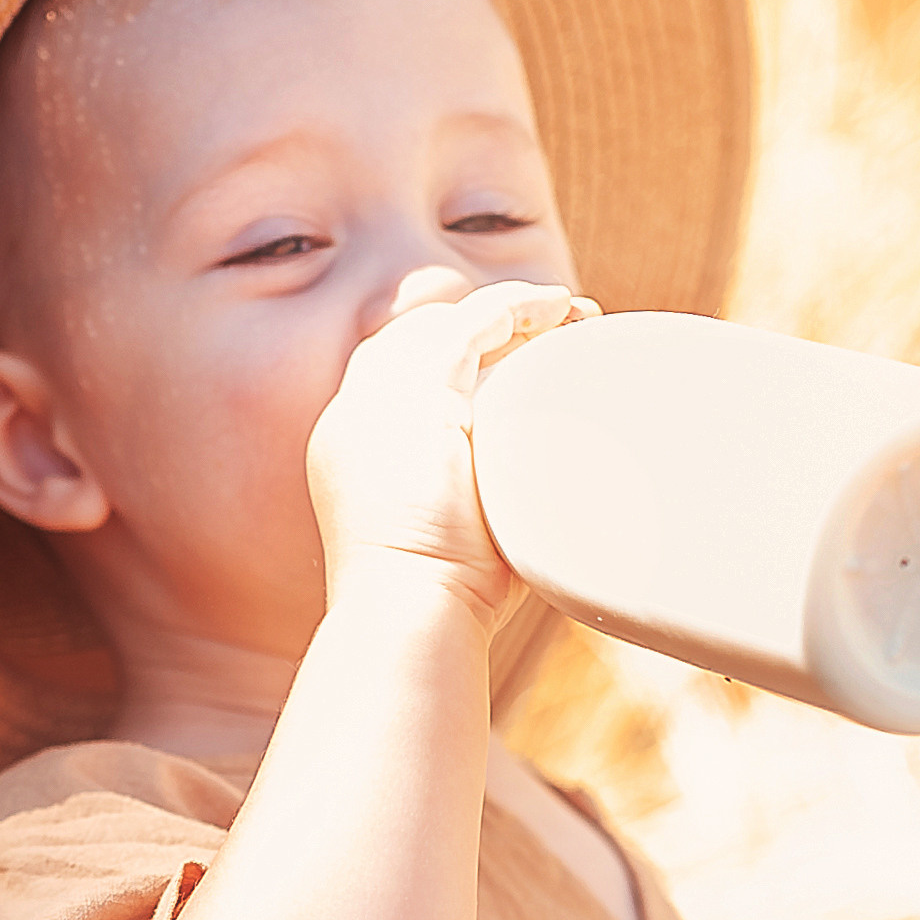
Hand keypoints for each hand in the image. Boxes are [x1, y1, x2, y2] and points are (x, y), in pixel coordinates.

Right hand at [307, 279, 596, 631]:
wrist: (407, 611)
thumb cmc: (440, 603)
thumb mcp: (447, 541)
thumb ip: (472, 503)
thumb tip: (531, 507)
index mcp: (352, 452)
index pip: (396, 379)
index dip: (457, 358)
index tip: (516, 360)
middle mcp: (355, 417)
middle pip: (415, 337)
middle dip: (482, 325)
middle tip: (551, 326)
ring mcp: (378, 399)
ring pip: (447, 323)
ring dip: (509, 310)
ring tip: (567, 313)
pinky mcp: (418, 392)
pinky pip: (473, 325)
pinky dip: (517, 309)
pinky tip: (559, 309)